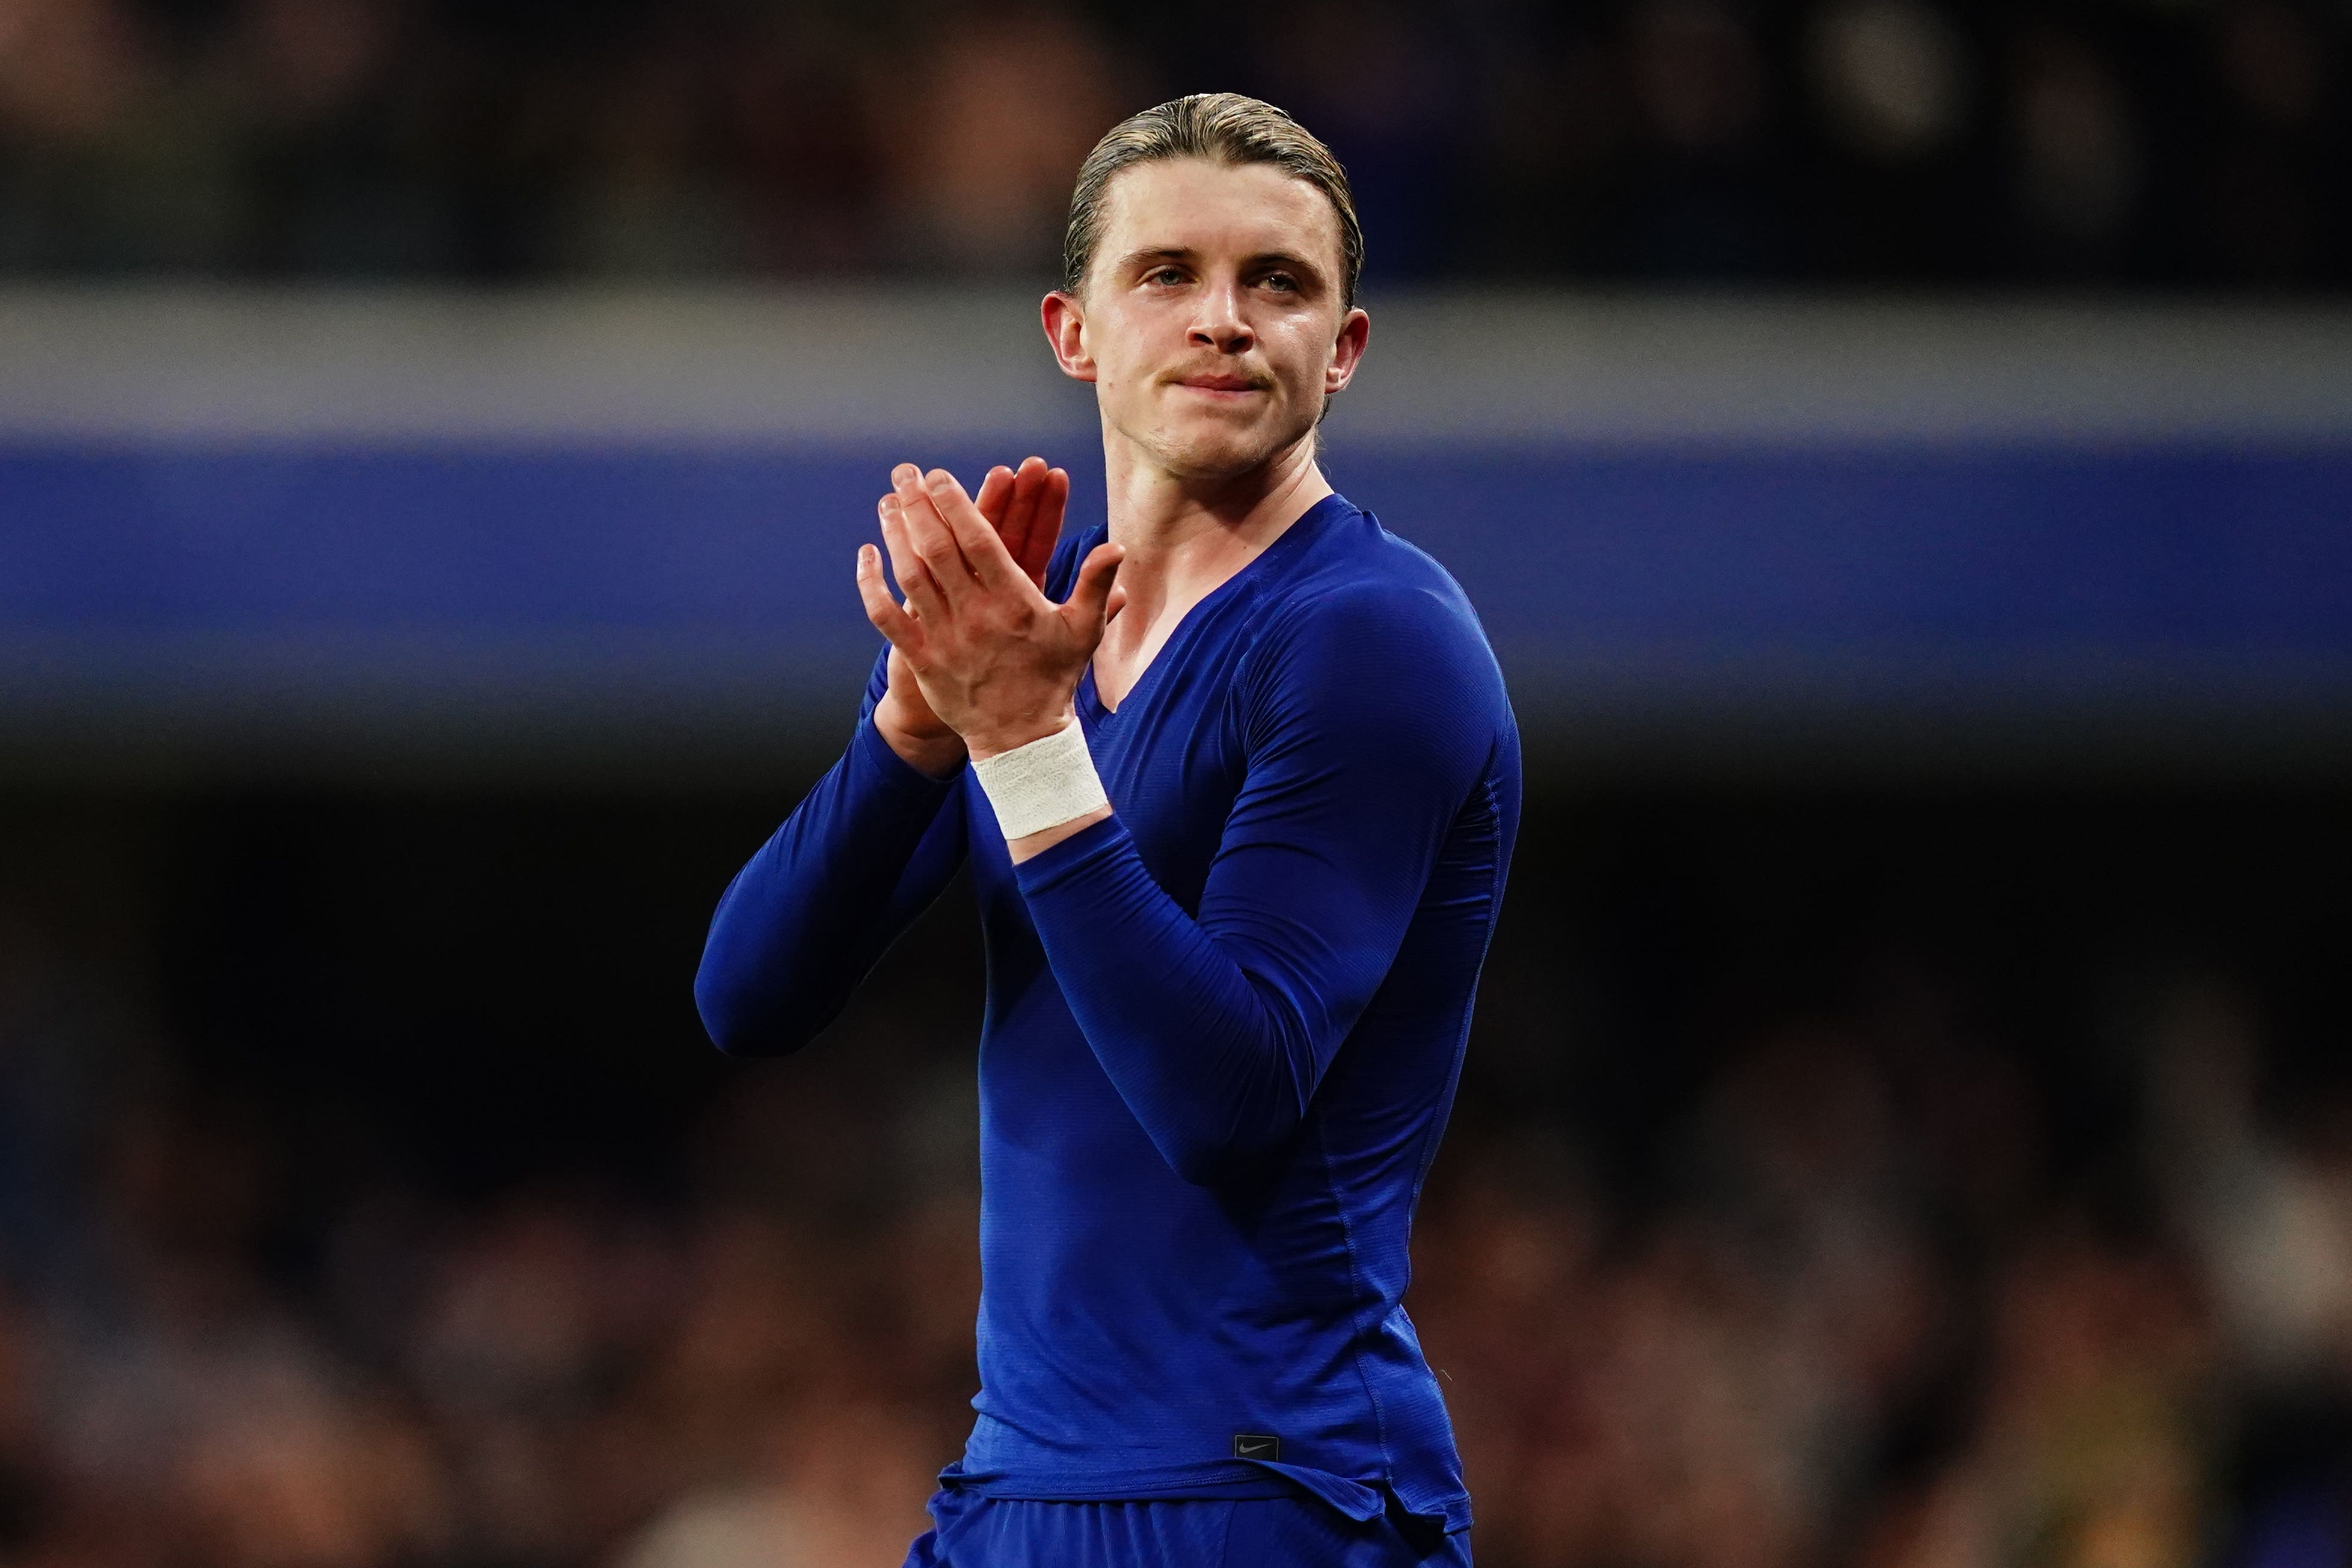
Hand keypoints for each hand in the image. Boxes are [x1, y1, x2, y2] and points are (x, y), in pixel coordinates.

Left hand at [858, 462, 1121, 760]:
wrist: (1022, 738)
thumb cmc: (1054, 679)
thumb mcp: (1083, 631)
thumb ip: (1097, 585)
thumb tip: (1116, 546)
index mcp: (1014, 603)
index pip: (979, 541)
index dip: (957, 504)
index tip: (940, 476)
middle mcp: (975, 616)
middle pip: (937, 549)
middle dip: (918, 506)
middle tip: (904, 474)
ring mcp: (944, 639)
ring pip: (910, 576)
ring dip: (895, 534)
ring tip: (887, 502)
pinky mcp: (922, 660)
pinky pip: (886, 617)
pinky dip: (871, 585)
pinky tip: (866, 555)